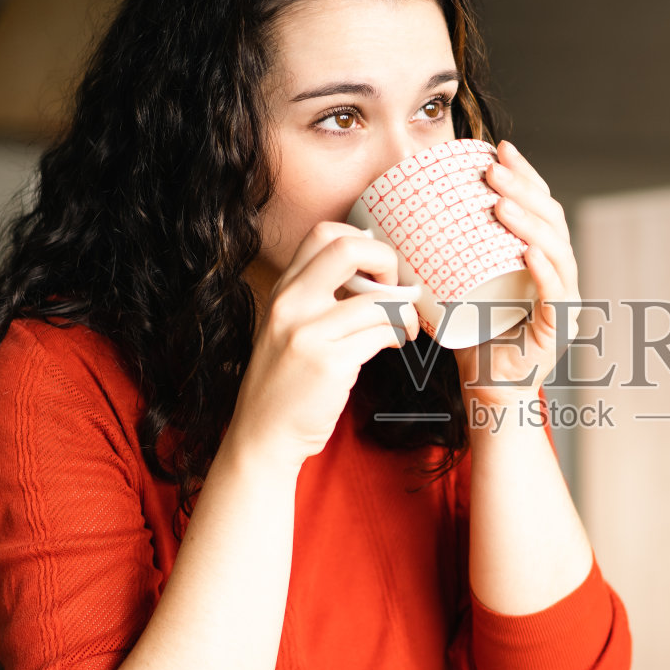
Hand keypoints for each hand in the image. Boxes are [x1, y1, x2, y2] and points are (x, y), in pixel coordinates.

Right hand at [223, 221, 420, 469]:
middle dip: (386, 260)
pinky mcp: (330, 363)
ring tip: (407, 325)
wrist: (263, 435)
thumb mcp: (288, 328)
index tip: (375, 269)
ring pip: (377, 299)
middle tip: (395, 287)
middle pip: (348, 248)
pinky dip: (398, 335)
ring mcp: (308, 333)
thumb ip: (319, 298)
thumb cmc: (286, 383)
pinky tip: (396, 343)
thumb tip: (375, 274)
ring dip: (404, 311)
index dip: (362, 242)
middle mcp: (291, 305)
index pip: (324, 233)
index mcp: (283, 291)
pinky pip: (381, 334)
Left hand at [453, 141, 581, 403]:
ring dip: (530, 223)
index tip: (497, 148)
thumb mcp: (458, 284)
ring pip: (557, 252)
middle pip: (552, 221)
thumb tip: (406, 209)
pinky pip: (556, 297)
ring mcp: (562, 304)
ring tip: (502, 202)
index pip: (540, 208)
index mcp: (541, 260)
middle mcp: (559, 277)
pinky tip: (530, 251)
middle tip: (493, 169)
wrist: (485, 393)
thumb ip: (448, 252)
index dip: (525, 175)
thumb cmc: (471, 340)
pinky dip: (545, 271)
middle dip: (525, 189)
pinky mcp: (556, 333)